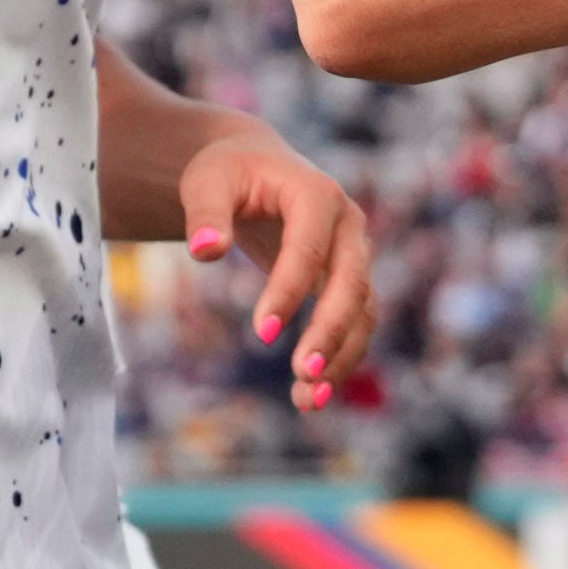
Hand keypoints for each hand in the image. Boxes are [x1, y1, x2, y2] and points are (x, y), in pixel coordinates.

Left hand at [183, 131, 374, 416]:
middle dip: (331, 331)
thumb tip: (204, 251)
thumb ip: (206, 214)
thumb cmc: (229, 173)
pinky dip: (338, 360)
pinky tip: (309, 397)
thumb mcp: (207, 182)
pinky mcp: (348, 282)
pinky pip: (354, 326)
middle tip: (302, 374)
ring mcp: (354, 256)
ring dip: (341, 357)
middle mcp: (348, 225)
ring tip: (307, 402)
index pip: (309, 248)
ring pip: (363, 312)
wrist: (257, 167)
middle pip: (352, 283)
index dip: (289, 290)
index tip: (262, 334)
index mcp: (317, 194)